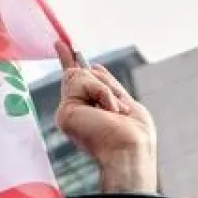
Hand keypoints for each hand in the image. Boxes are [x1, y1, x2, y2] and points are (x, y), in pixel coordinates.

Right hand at [54, 40, 157, 193]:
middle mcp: (75, 113)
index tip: (62, 45)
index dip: (69, 61)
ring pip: (81, 75)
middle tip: (116, 112)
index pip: (78, 82)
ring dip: (105, 90)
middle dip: (104, 85)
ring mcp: (68, 113)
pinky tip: (107, 112)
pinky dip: (102, 92)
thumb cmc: (134, 136)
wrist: (130, 153)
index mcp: (89, 113)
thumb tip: (89, 65)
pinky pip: (82, 80)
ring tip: (113, 114)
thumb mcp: (124, 102)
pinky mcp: (65, 112)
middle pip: (83, 74)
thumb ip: (105, 85)